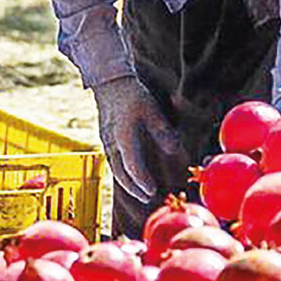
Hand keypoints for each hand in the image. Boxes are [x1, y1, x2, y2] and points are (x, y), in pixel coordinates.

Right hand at [92, 76, 185, 200]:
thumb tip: (174, 149)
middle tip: (147, 198)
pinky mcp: (105, 138)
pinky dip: (121, 173)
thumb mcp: (152, 110)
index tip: (152, 191)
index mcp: (124, 135)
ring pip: (115, 169)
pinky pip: (112, 161)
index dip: (142, 180)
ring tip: (140, 193)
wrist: (109, 82)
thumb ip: (162, 131)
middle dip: (134, 188)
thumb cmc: (133, 95)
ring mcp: (106, 141)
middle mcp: (112, 142)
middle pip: (121, 172)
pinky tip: (130, 176)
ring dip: (127, 183)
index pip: (132, 165)